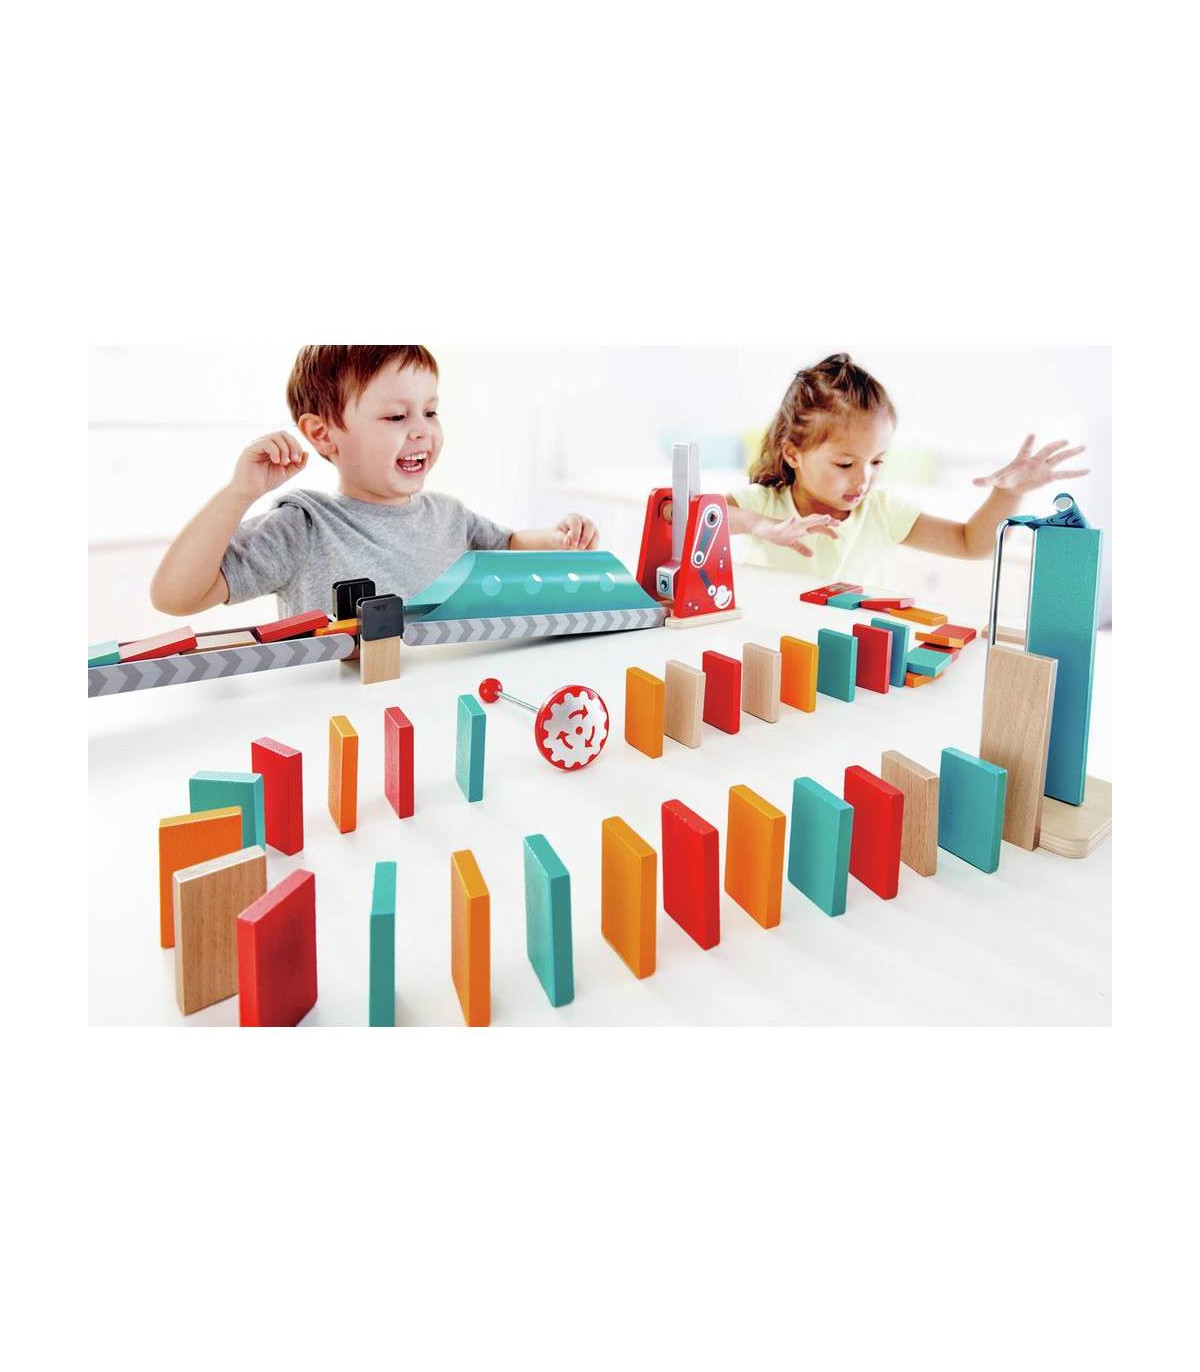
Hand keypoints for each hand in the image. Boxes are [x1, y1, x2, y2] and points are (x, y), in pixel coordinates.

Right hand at [230, 431, 307, 500]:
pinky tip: (275, 462)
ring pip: (276, 436)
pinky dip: (275, 451)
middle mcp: (264, 443)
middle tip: (294, 460)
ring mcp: (256, 444)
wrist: (249, 492)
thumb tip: (307, 452)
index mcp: (272, 447)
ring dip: (285, 449)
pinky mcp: (250, 448)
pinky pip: (266, 442)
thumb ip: (298, 465)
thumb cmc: (265, 482)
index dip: (296, 446)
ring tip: (283, 463)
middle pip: (283, 433)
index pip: (288, 437)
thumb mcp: (286, 473)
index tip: (298, 461)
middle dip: (293, 446)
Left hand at [553, 512, 598, 549]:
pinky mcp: (594, 537)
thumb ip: (560, 539)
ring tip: (582, 553)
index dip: (575, 533)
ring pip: (596, 534)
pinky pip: (597, 543)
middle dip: (586, 538)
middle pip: (590, 525)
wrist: (559, 541)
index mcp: (571, 518)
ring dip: (591, 545)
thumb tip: (567, 541)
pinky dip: (592, 549)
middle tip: (580, 548)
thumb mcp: (554, 538)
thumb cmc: (555, 537)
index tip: (572, 544)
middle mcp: (582, 520)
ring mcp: (590, 528)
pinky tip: (585, 554)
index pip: (576, 522)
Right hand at [757, 513, 838, 557]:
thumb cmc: (776, 533)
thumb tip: (812, 554)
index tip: (837, 536)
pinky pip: (785, 524)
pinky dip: (789, 522)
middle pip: (815, 522)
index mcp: (801, 529)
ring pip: (804, 521)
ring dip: (815, 519)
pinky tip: (793, 518)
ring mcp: (789, 525)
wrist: (761, 527)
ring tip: (825, 517)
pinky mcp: (779, 526)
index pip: (818, 528)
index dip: (828, 531)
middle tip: (839, 523)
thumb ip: (802, 548)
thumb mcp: (791, 543)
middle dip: (827, 522)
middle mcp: (798, 525)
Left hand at [973, 435, 1089, 494]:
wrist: (1010, 487)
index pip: (1025, 449)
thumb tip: (972, 483)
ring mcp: (1043, 468)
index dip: (1028, 443)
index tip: (1031, 435)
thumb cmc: (1003, 480)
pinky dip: (1076, 473)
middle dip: (1056, 445)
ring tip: (1084, 446)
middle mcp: (1035, 461)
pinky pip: (1065, 474)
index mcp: (1022, 459)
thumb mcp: (994, 480)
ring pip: (1059, 458)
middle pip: (1048, 451)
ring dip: (1071, 453)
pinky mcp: (1049, 477)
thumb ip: (984, 481)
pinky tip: (1088, 470)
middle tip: (1067, 441)